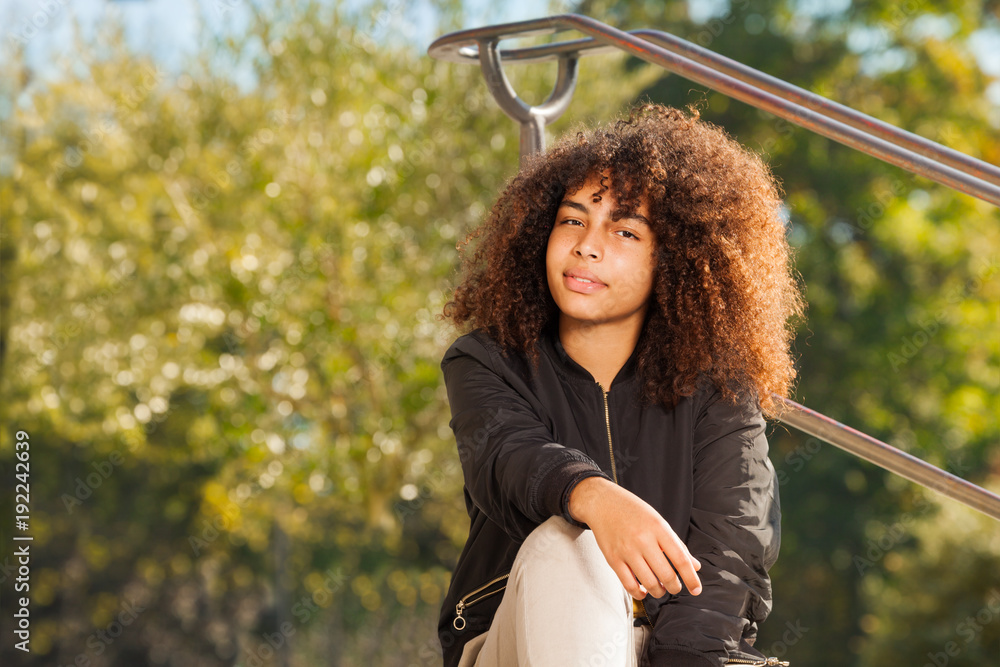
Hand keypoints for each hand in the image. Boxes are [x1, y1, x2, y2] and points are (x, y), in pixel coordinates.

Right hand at [568, 476, 701, 599]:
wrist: (603, 502)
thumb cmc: (633, 511)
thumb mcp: (658, 521)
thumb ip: (677, 545)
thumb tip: (694, 566)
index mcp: (659, 528)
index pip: (680, 559)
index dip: (691, 578)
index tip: (696, 590)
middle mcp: (643, 540)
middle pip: (666, 575)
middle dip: (675, 587)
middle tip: (676, 588)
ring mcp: (627, 550)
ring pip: (649, 583)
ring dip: (659, 591)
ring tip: (660, 588)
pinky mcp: (613, 558)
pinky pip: (629, 584)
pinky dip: (639, 594)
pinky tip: (643, 591)